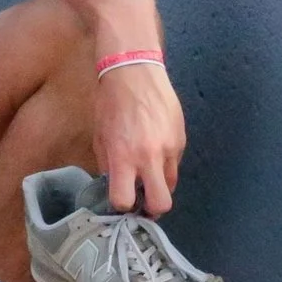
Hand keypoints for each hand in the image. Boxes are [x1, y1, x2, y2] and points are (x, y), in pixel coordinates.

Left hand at [96, 63, 183, 216]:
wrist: (135, 72)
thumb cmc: (111, 104)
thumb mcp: (101, 137)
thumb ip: (108, 166)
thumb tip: (113, 186)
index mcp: (124, 157)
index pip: (125, 201)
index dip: (121, 207)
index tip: (119, 204)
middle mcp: (149, 157)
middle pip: (161, 204)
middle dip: (152, 210)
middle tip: (142, 204)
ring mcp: (170, 149)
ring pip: (171, 186)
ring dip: (159, 186)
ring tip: (147, 177)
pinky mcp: (181, 140)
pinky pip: (175, 165)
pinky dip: (165, 166)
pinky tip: (154, 152)